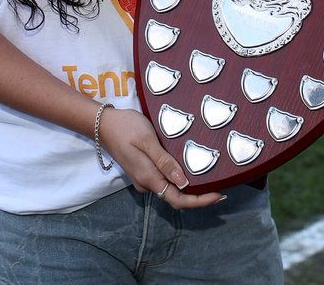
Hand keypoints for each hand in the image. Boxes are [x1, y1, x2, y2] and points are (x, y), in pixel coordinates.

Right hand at [99, 107, 224, 208]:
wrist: (102, 123)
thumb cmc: (126, 127)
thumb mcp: (147, 140)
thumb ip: (164, 162)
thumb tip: (184, 182)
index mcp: (149, 177)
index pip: (178, 199)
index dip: (200, 201)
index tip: (219, 195)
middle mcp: (146, 183)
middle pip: (176, 197)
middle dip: (198, 196)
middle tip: (221, 187)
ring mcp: (143, 178)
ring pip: (170, 189)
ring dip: (189, 187)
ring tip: (210, 177)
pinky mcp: (142, 170)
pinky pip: (164, 180)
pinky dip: (178, 178)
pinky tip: (190, 168)